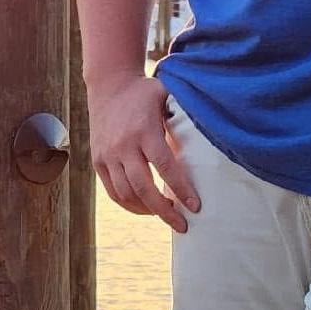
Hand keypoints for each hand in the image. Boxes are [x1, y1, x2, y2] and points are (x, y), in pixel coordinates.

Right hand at [87, 74, 199, 230]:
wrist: (108, 84)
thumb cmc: (145, 91)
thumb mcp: (166, 95)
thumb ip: (183, 115)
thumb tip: (212, 131)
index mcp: (144, 130)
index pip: (165, 166)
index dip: (181, 189)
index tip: (196, 206)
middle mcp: (124, 145)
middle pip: (144, 188)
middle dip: (165, 211)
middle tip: (183, 225)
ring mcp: (108, 155)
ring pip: (126, 194)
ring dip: (147, 210)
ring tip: (166, 213)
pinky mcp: (98, 161)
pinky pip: (113, 191)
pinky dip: (129, 204)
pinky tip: (145, 208)